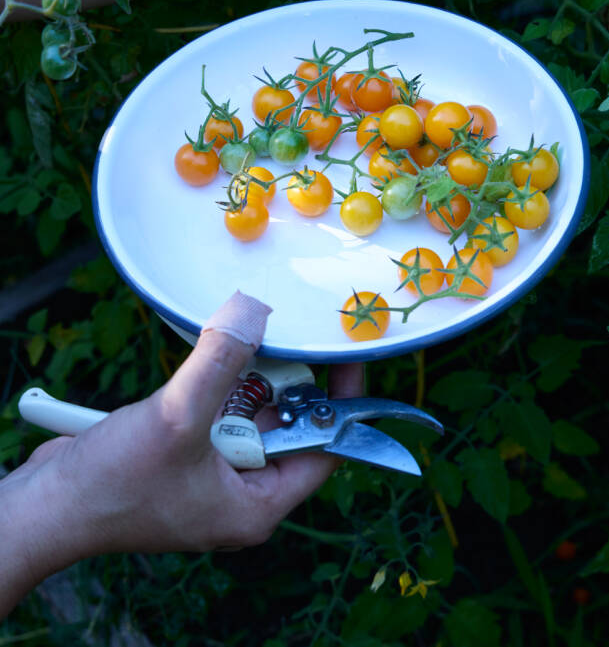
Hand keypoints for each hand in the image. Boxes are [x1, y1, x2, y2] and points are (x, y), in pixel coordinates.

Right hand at [12, 326, 361, 566]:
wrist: (49, 504)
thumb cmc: (114, 484)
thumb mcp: (179, 416)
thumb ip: (221, 362)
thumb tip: (253, 312)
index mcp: (256, 507)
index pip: (322, 452)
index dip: (340, 406)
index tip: (349, 361)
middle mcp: (240, 496)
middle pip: (286, 431)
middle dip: (288, 385)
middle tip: (293, 338)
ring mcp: (211, 479)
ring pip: (251, 420)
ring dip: (250, 383)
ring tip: (256, 340)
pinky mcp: (185, 461)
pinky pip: (220, 418)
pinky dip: (220, 389)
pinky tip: (218, 358)